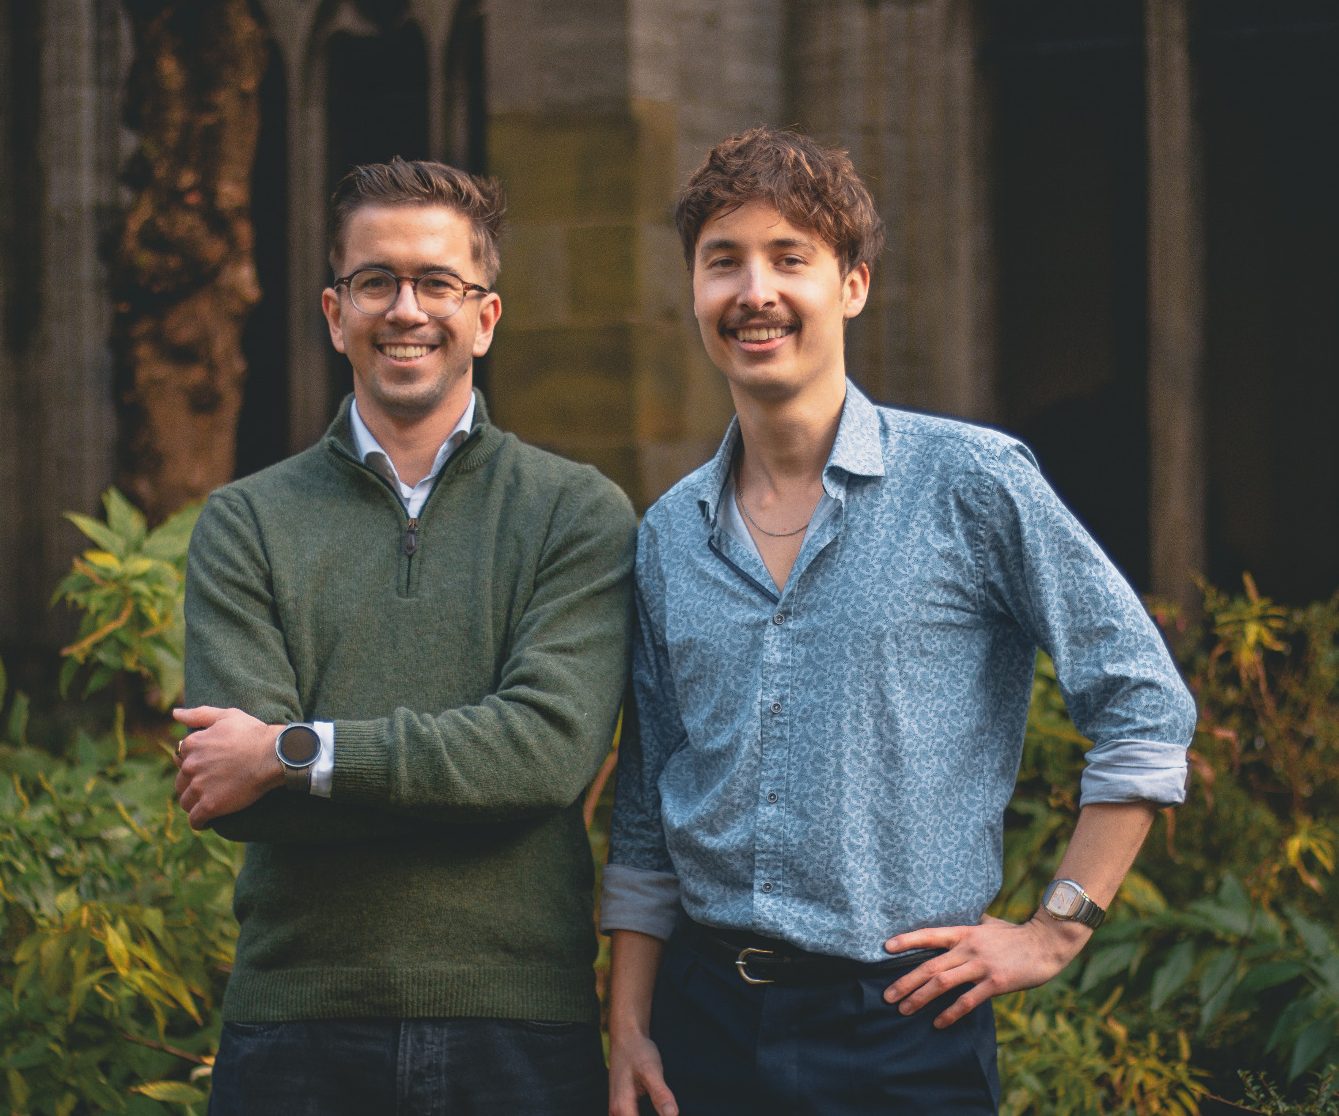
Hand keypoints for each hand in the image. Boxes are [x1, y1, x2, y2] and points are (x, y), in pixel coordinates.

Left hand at [172, 706, 282, 828]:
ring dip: (195, 803)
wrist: (273, 755)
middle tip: (210, 786)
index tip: (206, 768)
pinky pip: (195, 820)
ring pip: (186, 801)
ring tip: (209, 803)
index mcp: (192, 744)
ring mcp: (199, 787)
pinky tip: (208, 820)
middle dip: (192, 785)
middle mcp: (190, 766)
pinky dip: (200, 821)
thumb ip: (198, 714)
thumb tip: (174, 713)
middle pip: (181, 782)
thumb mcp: (226, 715)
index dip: (193, 764)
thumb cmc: (253, 733)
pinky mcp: (209, 805)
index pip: (180, 759)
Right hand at [608, 1029, 677, 1115]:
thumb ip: (661, 1094)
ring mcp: (617, 1111)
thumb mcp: (651, 1070)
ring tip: (665, 1110)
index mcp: (622, 1108)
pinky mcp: (621, 1107)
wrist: (626, 1036)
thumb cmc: (638, 1051)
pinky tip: (661, 1112)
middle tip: (669, 1111)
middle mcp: (616, 1113)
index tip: (670, 1115)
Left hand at [882, 913, 1088, 1027]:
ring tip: (903, 1010)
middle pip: (930, 966)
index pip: (929, 935)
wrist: (1047, 942)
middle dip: (905, 981)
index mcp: (965, 932)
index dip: (907, 941)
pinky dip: (951, 1013)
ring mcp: (981, 966)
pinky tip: (938, 1023)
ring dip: (920, 997)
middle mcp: (969, 948)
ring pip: (942, 983)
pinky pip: (968, 1001)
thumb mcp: (989, 924)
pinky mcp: (996, 983)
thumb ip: (971, 926)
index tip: (885, 948)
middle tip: (887, 996)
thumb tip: (960, 922)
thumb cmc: (1017, 933)